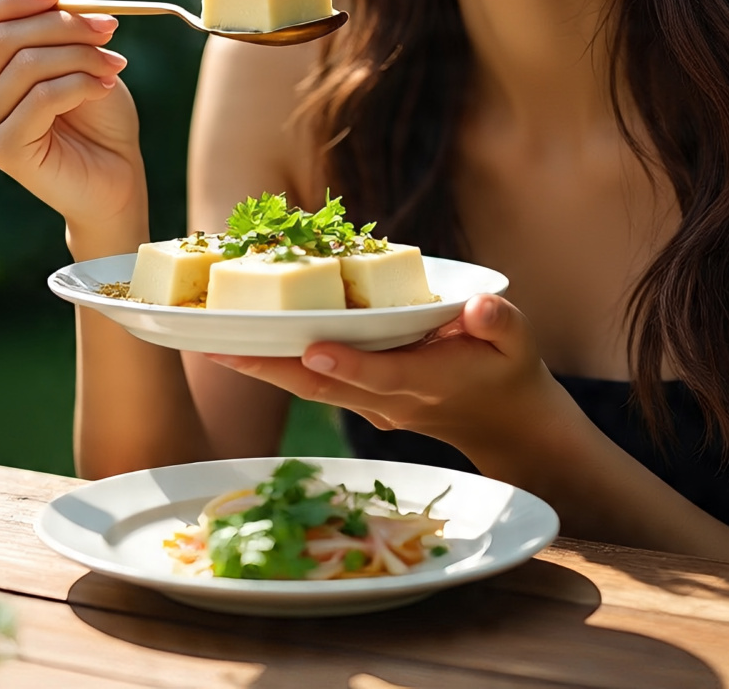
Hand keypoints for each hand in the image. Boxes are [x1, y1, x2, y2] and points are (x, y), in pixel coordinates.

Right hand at [0, 0, 143, 232]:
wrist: (115, 173)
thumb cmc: (92, 111)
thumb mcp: (68, 53)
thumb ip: (34, 15)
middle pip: (3, 37)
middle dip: (63, 24)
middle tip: (109, 27)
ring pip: (27, 64)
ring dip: (82, 56)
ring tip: (115, 65)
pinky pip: (41, 97)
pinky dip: (82, 84)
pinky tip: (106, 88)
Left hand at [207, 293, 556, 462]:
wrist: (501, 421)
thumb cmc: (507, 371)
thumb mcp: (516, 343)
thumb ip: (499, 324)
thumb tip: (479, 307)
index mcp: (427, 381)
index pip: (385, 374)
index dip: (350, 365)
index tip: (315, 350)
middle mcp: (390, 398)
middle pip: (325, 385)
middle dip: (273, 368)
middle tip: (222, 349)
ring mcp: (370, 402)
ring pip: (309, 386)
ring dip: (262, 367)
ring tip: (212, 344)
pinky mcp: (359, 396)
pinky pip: (313, 381)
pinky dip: (278, 363)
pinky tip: (243, 341)